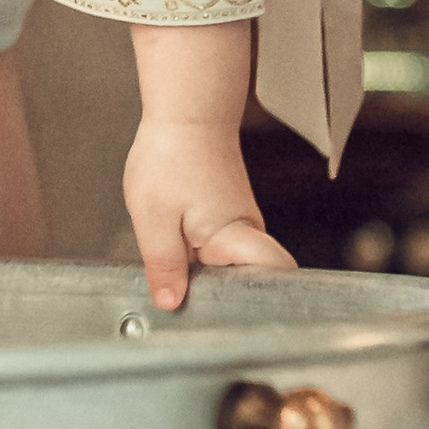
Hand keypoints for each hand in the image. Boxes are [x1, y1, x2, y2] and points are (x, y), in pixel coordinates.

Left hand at [123, 116, 293, 312]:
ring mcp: (238, 225)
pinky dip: (194, 252)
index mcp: (237, 236)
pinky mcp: (226, 217)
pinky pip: (215, 248)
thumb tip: (170, 303)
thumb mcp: (154, 218)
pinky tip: (172, 241)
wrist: (184, 115)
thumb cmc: (171, 156)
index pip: (275, 278)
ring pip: (225, 265)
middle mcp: (247, 233)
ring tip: (174, 257)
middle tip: (184, 289)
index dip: (260, 301)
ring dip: (199, 270)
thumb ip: (164, 265)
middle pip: (245, 281)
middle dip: (214, 291)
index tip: (230, 313)